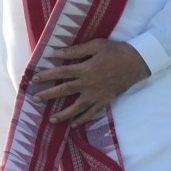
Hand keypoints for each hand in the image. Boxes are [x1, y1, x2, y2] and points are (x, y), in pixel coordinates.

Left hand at [32, 39, 150, 127]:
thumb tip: (56, 52)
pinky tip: (74, 124)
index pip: (61, 72)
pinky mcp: (104, 101)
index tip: (35, 79)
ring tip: (51, 119)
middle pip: (65, 91)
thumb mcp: (96, 45)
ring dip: (63, 114)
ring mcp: (96, 95)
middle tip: (35, 99)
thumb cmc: (115, 51)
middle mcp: (88, 84)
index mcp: (85, 68)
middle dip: (48, 95)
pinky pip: (91, 113)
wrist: (136, 62)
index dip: (47, 75)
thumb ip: (76, 51)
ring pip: (76, 107)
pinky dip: (82, 119)